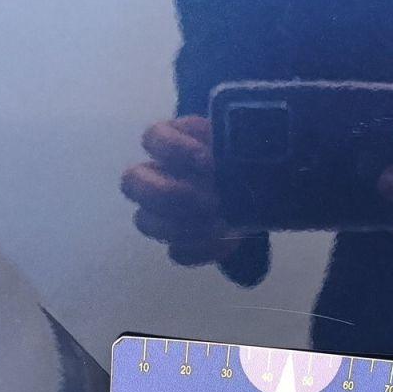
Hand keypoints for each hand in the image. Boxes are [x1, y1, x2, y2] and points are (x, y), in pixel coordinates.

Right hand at [121, 116, 240, 265]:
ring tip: (220, 223)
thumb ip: (230, 143)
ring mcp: (162, 212)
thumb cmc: (242, 157)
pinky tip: (229, 241)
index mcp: (169, 143)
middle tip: (209, 200)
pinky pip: (178, 253)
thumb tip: (230, 154)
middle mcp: (155, 177)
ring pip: (146, 222)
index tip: (206, 161)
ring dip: (182, 226)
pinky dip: (202, 250)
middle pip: (132, 182)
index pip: (152, 138)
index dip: (174, 149)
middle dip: (169, 193)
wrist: (260, 187)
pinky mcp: (180, 241)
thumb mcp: (240, 143)